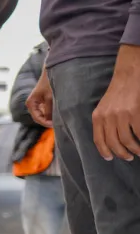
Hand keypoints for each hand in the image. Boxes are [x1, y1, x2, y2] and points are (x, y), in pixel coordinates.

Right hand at [26, 66, 53, 127]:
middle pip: (40, 118)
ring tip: (60, 117)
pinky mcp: (42, 101)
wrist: (52, 72)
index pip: (37, 118)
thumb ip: (49, 111)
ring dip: (51, 117)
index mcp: (31, 103)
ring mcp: (37, 103)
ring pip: (43, 115)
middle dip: (49, 120)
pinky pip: (46, 110)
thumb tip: (50, 122)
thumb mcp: (50, 98)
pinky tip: (58, 111)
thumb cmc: (50, 83)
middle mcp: (32, 104)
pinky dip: (52, 112)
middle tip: (59, 123)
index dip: (46, 123)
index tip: (56, 125)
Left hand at [92, 44, 139, 160]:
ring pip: (127, 141)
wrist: (129, 74)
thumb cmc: (118, 92)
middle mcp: (108, 117)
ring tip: (138, 152)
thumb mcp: (104, 107)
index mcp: (98, 116)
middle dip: (122, 154)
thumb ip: (105, 122)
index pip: (99, 140)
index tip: (110, 158)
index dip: (104, 152)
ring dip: (134, 150)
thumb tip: (109, 141)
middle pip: (113, 143)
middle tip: (129, 157)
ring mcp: (122, 115)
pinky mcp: (135, 113)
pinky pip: (139, 133)